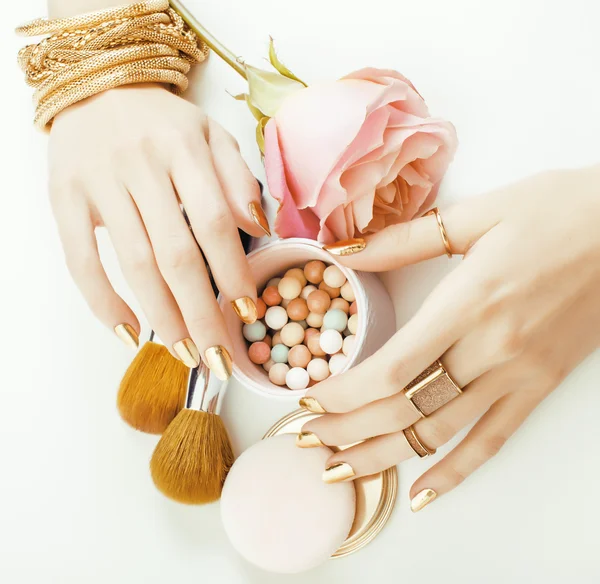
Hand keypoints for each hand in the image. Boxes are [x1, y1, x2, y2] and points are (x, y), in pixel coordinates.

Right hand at [49, 84, 268, 369]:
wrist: (95, 86)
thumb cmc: (162, 121)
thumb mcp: (210, 135)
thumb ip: (237, 178)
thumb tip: (258, 228)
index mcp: (184, 150)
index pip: (213, 222)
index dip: (232, 271)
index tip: (249, 311)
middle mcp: (141, 167)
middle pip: (175, 254)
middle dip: (201, 313)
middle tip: (218, 357)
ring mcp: (99, 184)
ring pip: (133, 263)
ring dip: (161, 316)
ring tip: (185, 354)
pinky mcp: (65, 199)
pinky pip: (81, 259)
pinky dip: (103, 301)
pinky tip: (130, 331)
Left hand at [298, 165, 599, 510]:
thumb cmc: (557, 211)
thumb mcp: (477, 214)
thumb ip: (404, 239)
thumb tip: (345, 250)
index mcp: (467, 302)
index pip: (390, 369)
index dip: (342, 395)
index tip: (308, 401)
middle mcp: (489, 349)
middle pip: (404, 408)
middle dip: (347, 431)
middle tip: (305, 441)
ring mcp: (517, 374)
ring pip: (439, 434)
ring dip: (384, 457)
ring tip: (341, 472)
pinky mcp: (540, 386)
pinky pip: (494, 441)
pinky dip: (456, 473)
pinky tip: (422, 494)